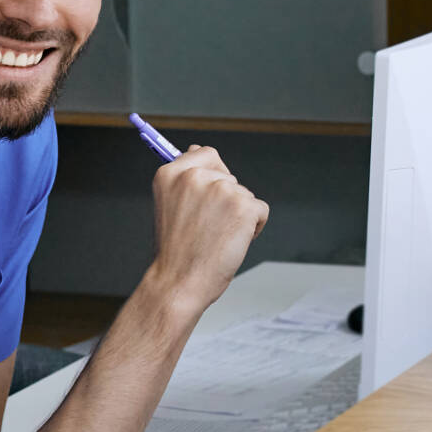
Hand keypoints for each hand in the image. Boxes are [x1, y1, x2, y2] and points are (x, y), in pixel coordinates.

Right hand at [146, 146, 268, 308]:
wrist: (179, 282)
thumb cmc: (176, 251)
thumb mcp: (170, 205)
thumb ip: (186, 178)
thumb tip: (197, 149)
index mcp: (170, 173)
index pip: (206, 154)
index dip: (214, 175)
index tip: (208, 197)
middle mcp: (195, 176)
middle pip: (230, 176)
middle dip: (226, 200)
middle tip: (207, 227)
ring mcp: (221, 189)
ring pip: (245, 195)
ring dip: (239, 215)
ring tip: (216, 236)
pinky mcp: (244, 206)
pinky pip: (260, 210)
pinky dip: (254, 228)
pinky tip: (232, 241)